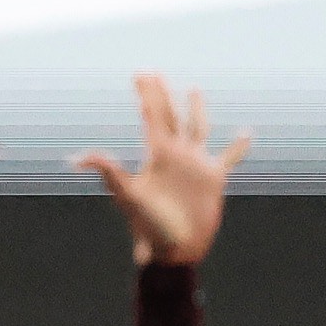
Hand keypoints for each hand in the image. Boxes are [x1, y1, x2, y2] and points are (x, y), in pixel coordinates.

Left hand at [76, 73, 240, 265]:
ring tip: (194, 91)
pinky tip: (247, 134)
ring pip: (198, 129)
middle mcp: (176, 155)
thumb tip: (78, 159)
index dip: (148, 96)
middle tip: (153, 74)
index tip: (141, 75)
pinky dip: (239, 146)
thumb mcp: (129, 196)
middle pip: (170, 117)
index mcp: (158, 155)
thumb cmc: (148, 227)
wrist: (173, 250)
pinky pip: (229, 157)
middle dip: (161, 96)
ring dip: (196, 110)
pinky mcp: (214, 179)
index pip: (153, 117)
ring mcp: (196, 165)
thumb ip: (109, 173)